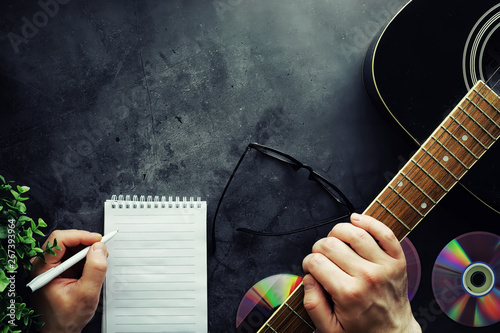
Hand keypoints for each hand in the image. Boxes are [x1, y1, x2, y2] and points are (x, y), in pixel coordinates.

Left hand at [30, 230, 108, 332]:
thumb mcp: (86, 295)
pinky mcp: (57, 271)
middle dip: (85, 242)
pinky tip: (92, 266)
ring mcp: (49, 268)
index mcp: (42, 270)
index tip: (97, 240)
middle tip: (101, 248)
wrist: (60, 332)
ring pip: (69, 247)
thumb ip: (95, 270)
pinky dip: (84, 257)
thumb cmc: (66, 318)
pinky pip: (71, 256)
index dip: (80, 236)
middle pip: (64, 241)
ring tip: (99, 258)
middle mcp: (42, 266)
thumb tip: (99, 248)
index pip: (59, 240)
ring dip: (86, 250)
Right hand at [302, 213, 420, 332]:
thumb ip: (313, 304)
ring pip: (355, 233)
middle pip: (331, 244)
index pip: (316, 262)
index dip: (307, 262)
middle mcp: (367, 277)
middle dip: (319, 248)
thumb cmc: (362, 331)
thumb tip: (308, 278)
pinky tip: (356, 220)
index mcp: (348, 293)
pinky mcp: (397, 260)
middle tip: (322, 257)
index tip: (311, 268)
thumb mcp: (330, 329)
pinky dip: (369, 221)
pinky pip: (384, 232)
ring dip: (338, 231)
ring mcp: (384, 266)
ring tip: (335, 241)